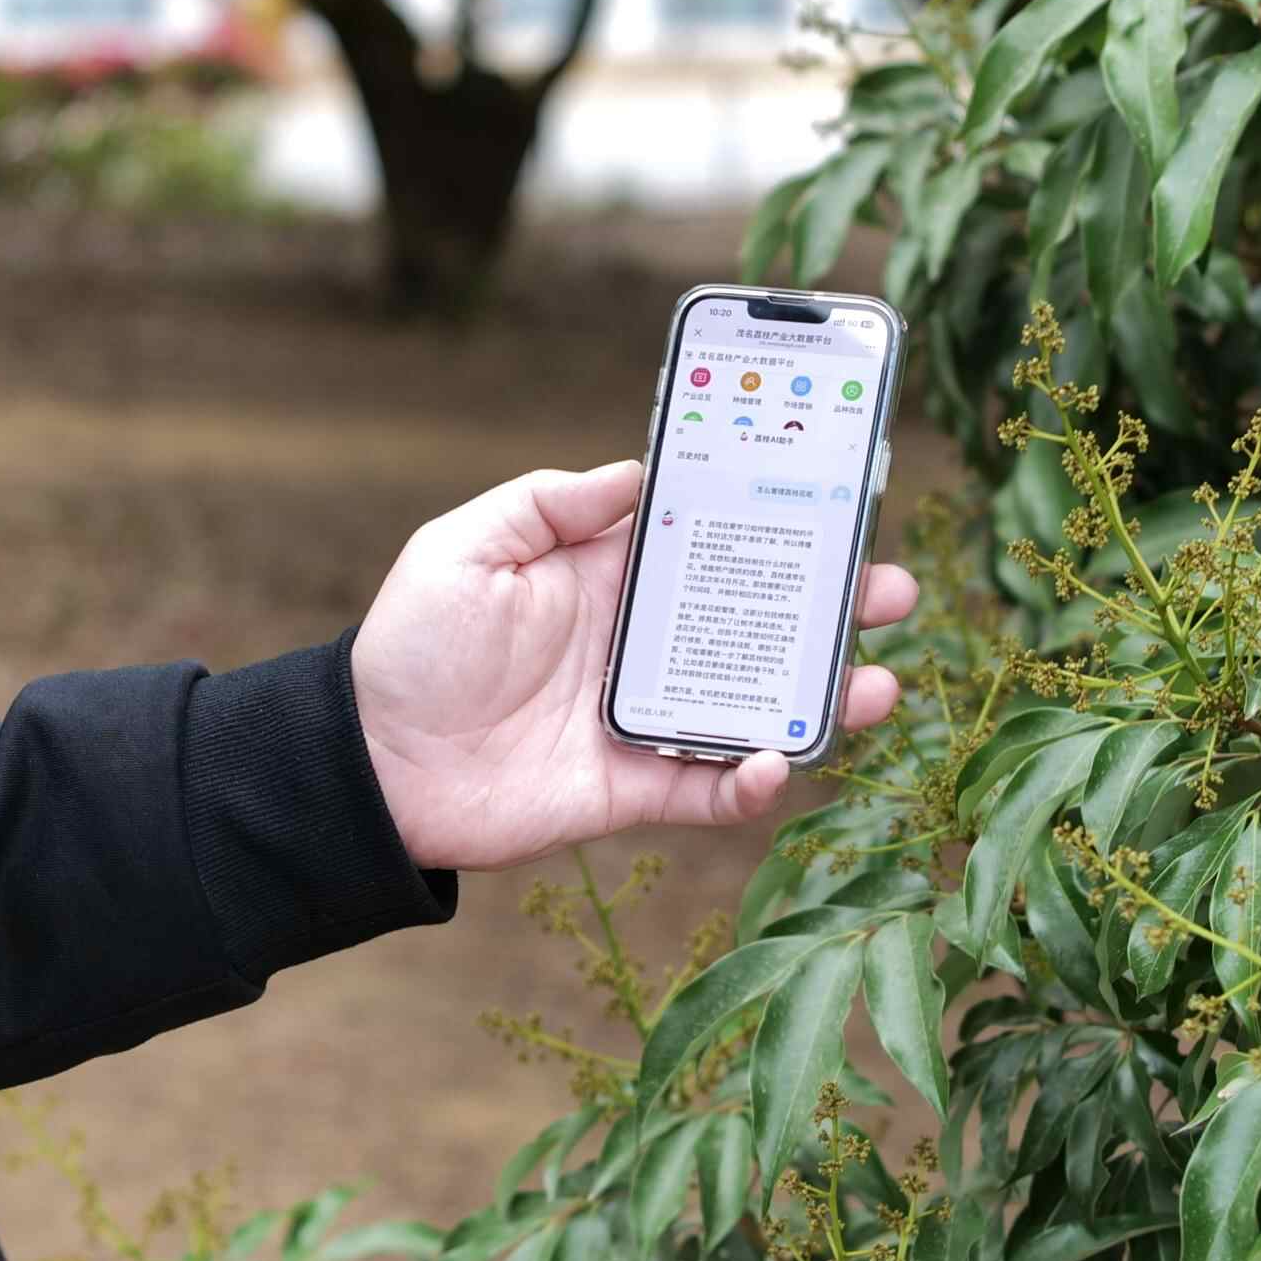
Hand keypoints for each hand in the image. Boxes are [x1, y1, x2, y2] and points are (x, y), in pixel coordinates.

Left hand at [350, 457, 917, 874]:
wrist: (369, 766)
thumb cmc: (409, 648)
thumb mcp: (467, 547)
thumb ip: (551, 504)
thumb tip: (639, 470)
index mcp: (610, 577)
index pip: (711, 539)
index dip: (773, 520)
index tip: (836, 497)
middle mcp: (643, 644)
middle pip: (758, 620)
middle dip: (830, 604)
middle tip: (890, 590)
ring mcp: (647, 718)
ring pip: (757, 704)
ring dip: (822, 695)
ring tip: (876, 681)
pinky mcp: (635, 788)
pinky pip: (713, 789)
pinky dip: (755, 781)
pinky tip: (780, 759)